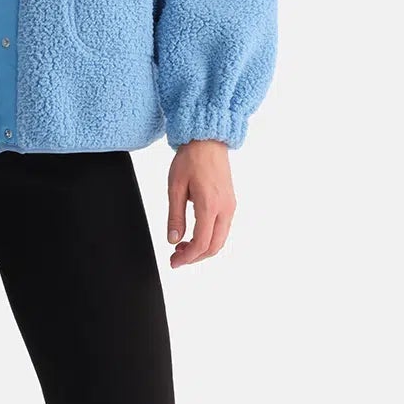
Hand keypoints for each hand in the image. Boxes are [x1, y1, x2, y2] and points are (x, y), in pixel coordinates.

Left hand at [166, 139, 235, 267]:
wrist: (208, 141)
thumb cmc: (190, 159)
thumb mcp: (175, 187)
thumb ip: (175, 216)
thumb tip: (173, 240)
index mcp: (210, 205)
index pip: (202, 243)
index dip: (187, 258)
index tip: (174, 262)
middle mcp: (224, 208)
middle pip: (214, 246)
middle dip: (195, 257)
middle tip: (176, 258)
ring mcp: (230, 206)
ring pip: (220, 239)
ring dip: (202, 248)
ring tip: (182, 246)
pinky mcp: (230, 203)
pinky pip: (222, 228)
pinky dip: (209, 237)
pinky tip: (194, 234)